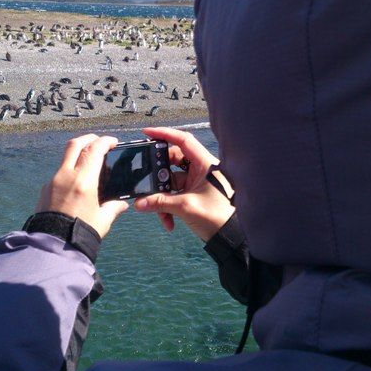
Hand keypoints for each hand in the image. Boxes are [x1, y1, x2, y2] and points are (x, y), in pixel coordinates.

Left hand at [35, 134, 128, 237]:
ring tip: (89, 159)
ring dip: (78, 152)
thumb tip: (121, 204)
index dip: (105, 141)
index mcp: (83, 181)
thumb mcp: (102, 220)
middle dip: (89, 139)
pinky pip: (59, 172)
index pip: (95, 150)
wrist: (52, 246)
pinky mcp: (45, 189)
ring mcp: (53, 181)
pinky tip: (77, 181)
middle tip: (99, 141)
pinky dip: (70, 169)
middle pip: (76, 144)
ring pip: (65, 156)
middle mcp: (66, 176)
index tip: (113, 142)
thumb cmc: (79, 234)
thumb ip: (113, 208)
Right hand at [134, 127, 234, 241]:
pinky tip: (168, 221)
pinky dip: (168, 206)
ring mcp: (197, 181)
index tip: (147, 132)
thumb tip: (139, 203)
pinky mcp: (193, 194)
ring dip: (162, 196)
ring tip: (156, 209)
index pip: (183, 140)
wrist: (230, 238)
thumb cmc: (217, 217)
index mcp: (204, 163)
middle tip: (145, 176)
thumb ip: (160, 203)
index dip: (164, 134)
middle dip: (158, 172)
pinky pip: (175, 194)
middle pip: (173, 160)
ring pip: (171, 180)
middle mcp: (201, 169)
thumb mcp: (186, 207)